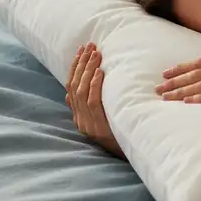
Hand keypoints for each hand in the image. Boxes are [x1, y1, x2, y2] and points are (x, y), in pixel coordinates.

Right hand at [66, 42, 123, 159]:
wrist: (130, 154)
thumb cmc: (121, 134)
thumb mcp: (102, 120)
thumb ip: (89, 106)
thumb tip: (71, 93)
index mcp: (78, 116)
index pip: (71, 86)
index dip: (75, 67)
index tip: (81, 50)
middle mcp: (80, 119)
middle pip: (75, 86)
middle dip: (81, 63)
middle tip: (89, 46)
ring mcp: (87, 123)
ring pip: (81, 91)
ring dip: (88, 70)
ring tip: (95, 54)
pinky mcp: (98, 126)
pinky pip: (93, 102)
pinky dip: (95, 85)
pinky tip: (100, 72)